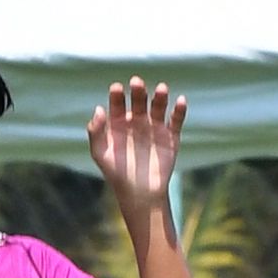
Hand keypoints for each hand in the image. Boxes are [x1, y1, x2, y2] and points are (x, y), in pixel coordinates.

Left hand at [88, 77, 187, 215]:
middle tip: (137, 83)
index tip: (117, 89)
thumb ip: (96, 131)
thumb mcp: (100, 154)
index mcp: (118, 122)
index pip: (118, 102)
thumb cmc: (116, 174)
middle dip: (138, 91)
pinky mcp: (171, 137)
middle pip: (139, 100)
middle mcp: (137, 121)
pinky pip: (176, 121)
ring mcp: (155, 128)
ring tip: (161, 88)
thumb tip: (99, 109)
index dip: (117, 95)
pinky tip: (181, 100)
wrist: (140, 194)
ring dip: (160, 96)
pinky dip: (179, 111)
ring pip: (158, 106)